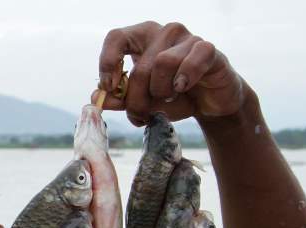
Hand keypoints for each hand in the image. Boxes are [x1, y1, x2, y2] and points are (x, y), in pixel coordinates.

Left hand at [94, 21, 244, 126]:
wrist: (208, 103)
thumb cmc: (172, 97)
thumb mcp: (142, 101)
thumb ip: (119, 98)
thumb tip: (97, 96)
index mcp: (142, 38)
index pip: (116, 37)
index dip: (108, 62)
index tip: (109, 87)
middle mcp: (163, 32)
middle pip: (140, 67)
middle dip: (137, 100)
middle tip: (141, 116)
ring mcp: (187, 38)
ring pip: (163, 64)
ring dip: (161, 91)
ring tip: (167, 99)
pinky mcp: (208, 49)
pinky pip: (190, 63)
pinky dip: (184, 80)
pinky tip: (183, 88)